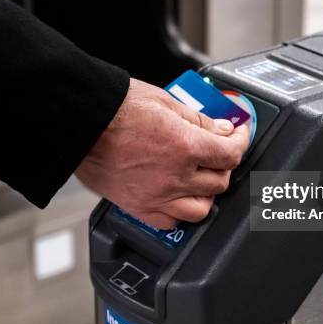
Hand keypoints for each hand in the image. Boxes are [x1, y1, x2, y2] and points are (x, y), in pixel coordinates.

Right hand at [76, 78, 249, 228]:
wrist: (81, 123)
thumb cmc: (117, 109)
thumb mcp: (167, 102)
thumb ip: (199, 120)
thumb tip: (222, 129)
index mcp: (186, 146)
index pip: (231, 154)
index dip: (241, 142)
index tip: (238, 136)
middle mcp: (175, 177)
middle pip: (220, 182)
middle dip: (224, 164)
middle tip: (219, 151)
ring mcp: (157, 196)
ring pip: (201, 208)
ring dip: (207, 192)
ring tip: (201, 177)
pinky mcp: (138, 207)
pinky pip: (171, 221)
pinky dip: (181, 212)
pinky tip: (178, 196)